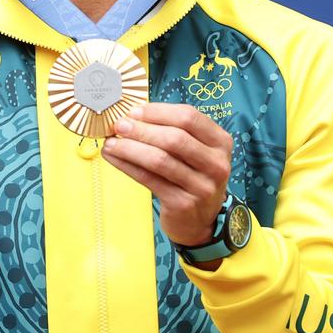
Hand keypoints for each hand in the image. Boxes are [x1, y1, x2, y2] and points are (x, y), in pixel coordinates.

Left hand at [102, 103, 232, 246]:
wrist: (202, 220)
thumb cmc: (194, 177)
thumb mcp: (197, 152)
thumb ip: (175, 132)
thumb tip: (134, 116)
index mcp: (221, 142)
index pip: (189, 117)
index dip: (159, 112)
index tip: (135, 112)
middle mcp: (216, 163)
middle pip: (175, 138)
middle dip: (143, 129)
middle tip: (119, 126)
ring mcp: (201, 185)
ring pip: (160, 160)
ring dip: (131, 148)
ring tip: (111, 142)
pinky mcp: (183, 203)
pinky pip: (149, 179)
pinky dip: (128, 166)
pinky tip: (114, 158)